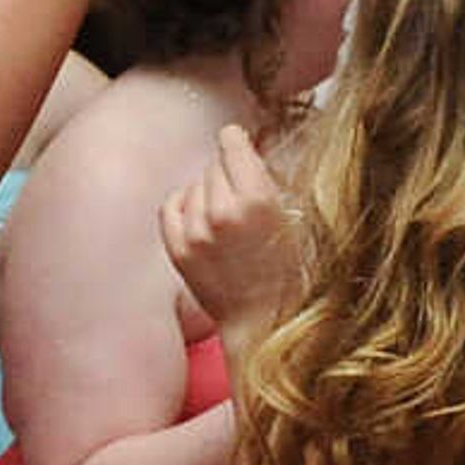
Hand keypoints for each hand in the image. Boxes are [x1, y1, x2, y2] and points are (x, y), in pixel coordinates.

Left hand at [158, 124, 298, 336]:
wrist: (265, 323)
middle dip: (229, 174)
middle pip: (214, 164)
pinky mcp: (179, 249)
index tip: (240, 146)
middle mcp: (222, 212)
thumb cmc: (288, 274)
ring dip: (209, 192)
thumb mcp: (293, 218)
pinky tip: (201, 216)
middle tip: (244, 196)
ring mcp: (196, 232)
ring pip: (195, 184)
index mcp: (258, 200)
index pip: (231, 142)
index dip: (238, 143)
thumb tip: (245, 144)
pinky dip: (184, 204)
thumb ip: (267, 179)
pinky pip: (171, 204)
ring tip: (228, 216)